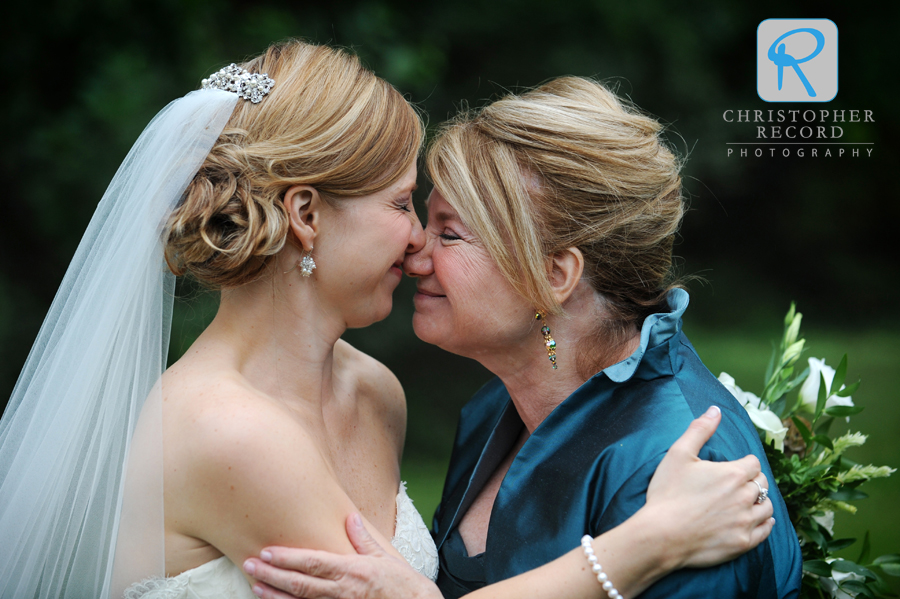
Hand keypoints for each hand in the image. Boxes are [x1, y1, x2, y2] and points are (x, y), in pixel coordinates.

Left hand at [243, 513, 440, 598]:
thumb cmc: (405, 587)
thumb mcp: (386, 559)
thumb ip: (363, 540)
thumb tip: (349, 518)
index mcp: (352, 571)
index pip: (312, 562)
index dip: (287, 558)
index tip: (267, 552)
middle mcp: (342, 591)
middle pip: (299, 583)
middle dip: (272, 574)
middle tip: (248, 565)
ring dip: (275, 595)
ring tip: (255, 586)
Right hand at [644, 405, 774, 568]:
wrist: (661, 535)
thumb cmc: (667, 493)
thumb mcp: (678, 454)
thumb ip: (699, 429)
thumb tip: (715, 410)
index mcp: (732, 474)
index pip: (753, 463)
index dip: (744, 462)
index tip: (734, 467)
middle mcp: (745, 497)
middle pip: (762, 483)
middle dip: (752, 480)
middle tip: (738, 483)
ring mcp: (745, 522)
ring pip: (767, 507)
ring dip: (760, 501)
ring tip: (748, 501)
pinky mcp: (743, 543)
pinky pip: (765, 531)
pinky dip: (765, 523)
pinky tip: (759, 520)